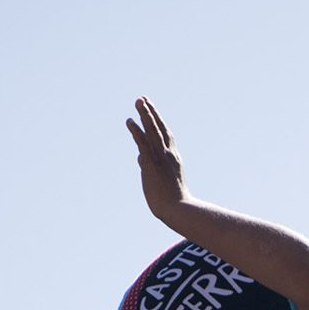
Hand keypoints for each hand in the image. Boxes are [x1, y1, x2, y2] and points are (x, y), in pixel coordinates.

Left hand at [127, 96, 191, 230]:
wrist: (179, 210)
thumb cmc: (172, 202)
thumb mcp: (160, 180)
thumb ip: (149, 166)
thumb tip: (139, 157)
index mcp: (173, 159)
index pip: (165, 136)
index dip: (158, 122)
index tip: (151, 110)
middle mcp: (169, 155)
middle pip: (159, 128)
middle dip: (151, 113)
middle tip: (143, 99)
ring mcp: (161, 158)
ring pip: (153, 132)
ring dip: (145, 115)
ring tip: (138, 101)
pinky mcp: (152, 164)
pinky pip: (143, 144)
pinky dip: (137, 131)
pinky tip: (130, 121)